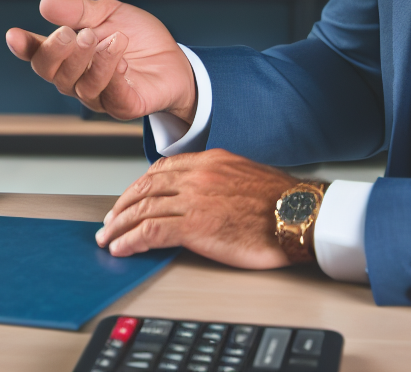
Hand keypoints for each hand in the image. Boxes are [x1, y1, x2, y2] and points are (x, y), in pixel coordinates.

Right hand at [6, 0, 196, 122]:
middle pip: (54, 73)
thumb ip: (77, 11)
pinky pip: (112, 97)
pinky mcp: (125, 107)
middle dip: (61, 52)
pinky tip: (123, 60)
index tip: (14, 36)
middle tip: (75, 33)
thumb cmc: (137, 39)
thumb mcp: (107, 13)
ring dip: (95, 61)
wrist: (176, 60)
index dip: (24, 48)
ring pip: (82, 86)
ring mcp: (100, 97)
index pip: (39, 55)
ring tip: (113, 39)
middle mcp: (78, 80)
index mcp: (69, 57)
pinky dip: (115, 78)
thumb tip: (45, 3)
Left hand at [96, 150, 303, 268]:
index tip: (129, 199)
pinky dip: (130, 241)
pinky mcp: (194, 226)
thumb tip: (206, 197)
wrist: (302, 215)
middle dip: (122, 206)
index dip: (139, 187)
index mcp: (210, 161)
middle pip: (145, 189)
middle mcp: (197, 175)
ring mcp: (194, 199)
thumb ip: (220, 181)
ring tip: (108, 239)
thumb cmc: (284, 203)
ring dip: (119, 226)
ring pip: (142, 210)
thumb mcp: (247, 178)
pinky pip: (150, 232)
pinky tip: (122, 249)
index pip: (161, 170)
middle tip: (110, 221)